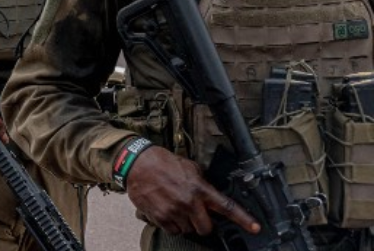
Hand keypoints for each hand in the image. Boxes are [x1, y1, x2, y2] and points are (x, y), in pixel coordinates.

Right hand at [126, 146, 259, 237]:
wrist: (136, 163)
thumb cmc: (162, 162)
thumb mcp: (189, 166)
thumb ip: (202, 181)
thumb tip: (210, 192)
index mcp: (200, 188)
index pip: (227, 207)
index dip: (244, 219)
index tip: (255, 228)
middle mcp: (189, 202)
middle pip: (206, 228)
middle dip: (203, 223)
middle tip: (195, 214)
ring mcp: (174, 211)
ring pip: (189, 230)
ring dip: (185, 223)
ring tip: (176, 208)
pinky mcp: (160, 217)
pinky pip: (173, 230)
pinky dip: (172, 225)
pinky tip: (167, 211)